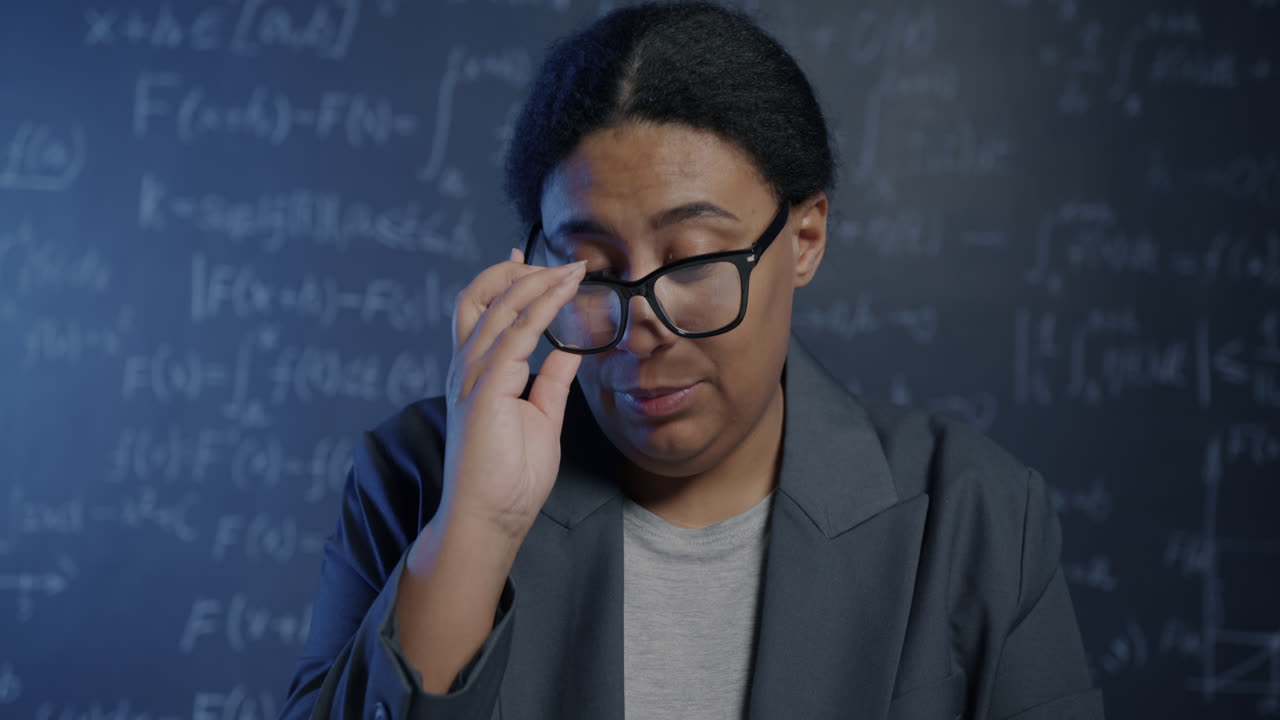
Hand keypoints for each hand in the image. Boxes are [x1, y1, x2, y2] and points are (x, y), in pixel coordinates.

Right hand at [441, 248, 587, 541]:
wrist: (489, 519)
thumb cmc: (509, 479)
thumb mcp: (541, 418)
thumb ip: (551, 381)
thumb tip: (567, 351)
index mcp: (475, 374)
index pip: (481, 312)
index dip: (503, 281)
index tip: (528, 260)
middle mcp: (467, 369)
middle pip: (480, 298)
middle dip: (518, 273)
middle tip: (558, 263)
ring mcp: (472, 377)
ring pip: (499, 309)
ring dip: (537, 283)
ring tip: (571, 270)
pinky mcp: (486, 390)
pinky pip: (515, 336)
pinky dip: (540, 308)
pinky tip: (563, 293)